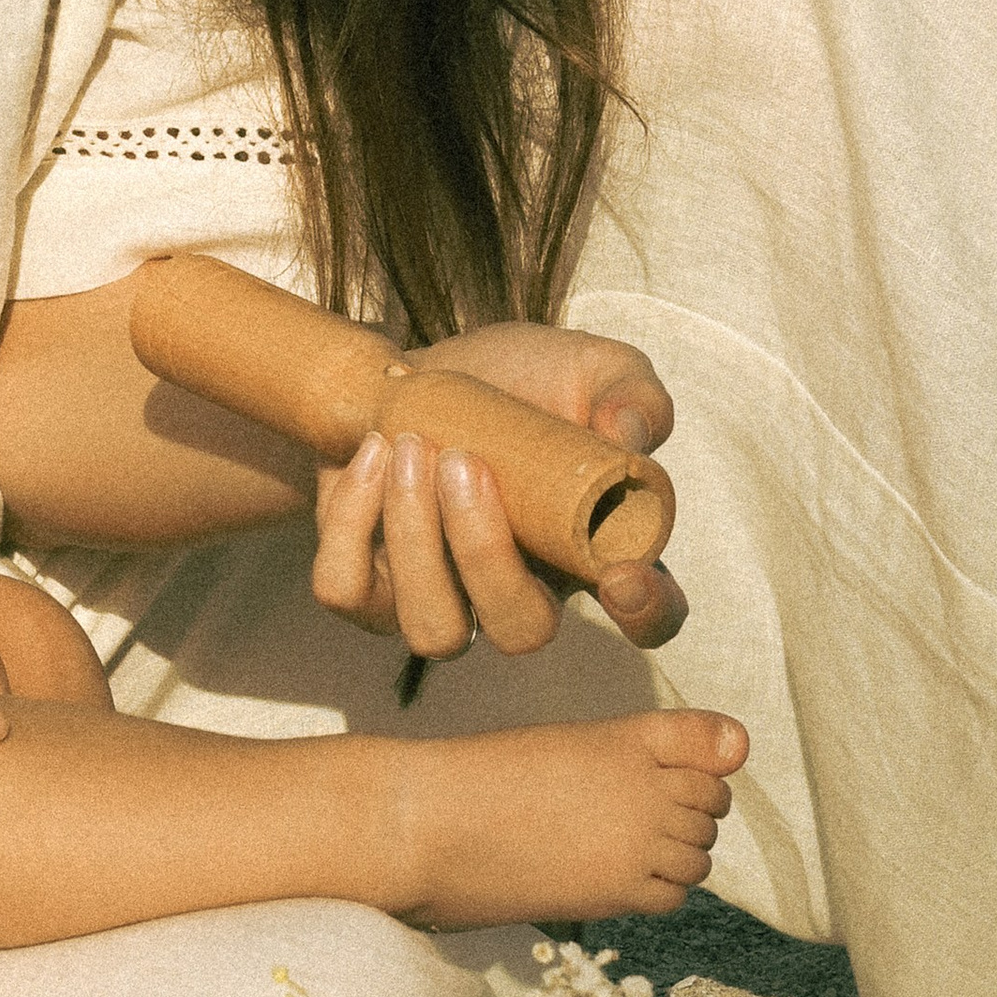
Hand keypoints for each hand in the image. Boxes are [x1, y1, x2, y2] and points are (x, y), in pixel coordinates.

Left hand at [308, 321, 686, 654]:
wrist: (409, 371)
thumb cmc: (510, 379)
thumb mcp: (586, 366)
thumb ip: (631, 395)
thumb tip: (628, 439)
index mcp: (591, 550)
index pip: (646, 618)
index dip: (644, 612)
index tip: (618, 575)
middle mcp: (519, 592)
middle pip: (519, 630)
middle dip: (486, 554)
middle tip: (461, 461)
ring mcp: (440, 599)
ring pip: (434, 629)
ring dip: (416, 539)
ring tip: (411, 445)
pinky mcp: (366, 584)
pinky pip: (350, 590)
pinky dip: (351, 521)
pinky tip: (373, 450)